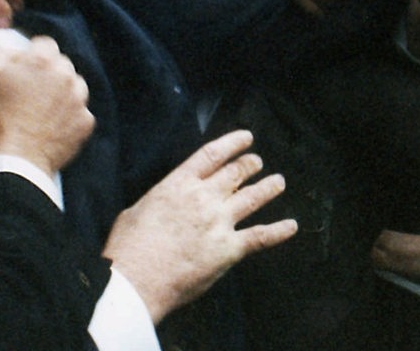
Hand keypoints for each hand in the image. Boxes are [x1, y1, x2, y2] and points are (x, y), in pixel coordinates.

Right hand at [0, 36, 92, 175]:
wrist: (15, 159)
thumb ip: (3, 53)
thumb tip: (15, 51)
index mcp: (43, 61)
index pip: (45, 43)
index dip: (33, 54)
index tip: (26, 68)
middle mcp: (67, 76)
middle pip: (62, 64)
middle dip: (49, 73)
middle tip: (32, 91)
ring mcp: (80, 99)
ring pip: (75, 86)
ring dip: (63, 92)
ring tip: (44, 109)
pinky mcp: (86, 122)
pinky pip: (80, 111)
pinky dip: (70, 115)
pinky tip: (53, 125)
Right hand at [103, 130, 297, 322]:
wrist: (135, 280)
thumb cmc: (128, 248)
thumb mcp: (137, 210)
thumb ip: (160, 200)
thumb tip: (166, 201)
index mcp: (178, 184)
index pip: (212, 154)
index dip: (233, 143)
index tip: (246, 137)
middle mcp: (203, 198)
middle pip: (236, 172)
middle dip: (250, 164)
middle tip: (257, 162)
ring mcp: (219, 222)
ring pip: (252, 197)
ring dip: (268, 187)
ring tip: (278, 181)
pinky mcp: (229, 249)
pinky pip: (260, 236)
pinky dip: (279, 231)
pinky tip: (291, 226)